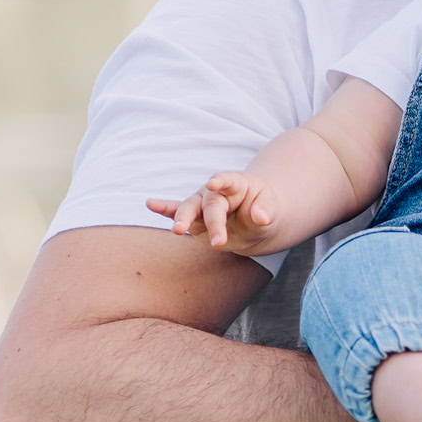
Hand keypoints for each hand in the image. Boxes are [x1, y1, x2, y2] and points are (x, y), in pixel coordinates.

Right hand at [146, 173, 283, 255]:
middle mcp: (216, 192)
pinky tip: (150, 204)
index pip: (228, 180)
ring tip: (177, 230)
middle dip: (214, 223)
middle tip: (219, 241)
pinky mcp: (195, 219)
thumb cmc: (263, 210)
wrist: (254, 220)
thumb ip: (266, 212)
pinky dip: (164, 209)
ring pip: (190, 209)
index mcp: (236, 184)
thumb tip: (260, 217)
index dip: (221, 181)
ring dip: (183, 220)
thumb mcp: (271, 210)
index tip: (214, 183)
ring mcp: (202, 205)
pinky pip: (177, 212)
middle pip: (211, 205)